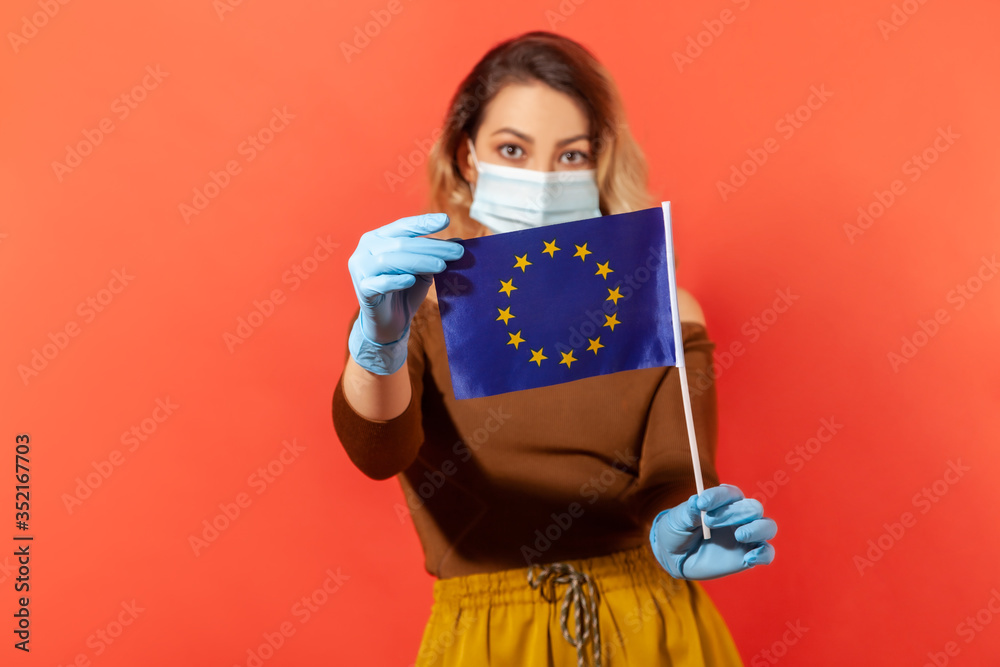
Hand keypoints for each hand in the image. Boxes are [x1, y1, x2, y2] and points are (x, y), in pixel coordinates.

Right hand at [347, 213, 463, 374]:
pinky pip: (379, 283)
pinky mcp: (362, 290)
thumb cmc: (404, 292)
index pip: (402, 226)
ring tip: (442, 266)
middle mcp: (366, 249)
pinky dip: (395, 281)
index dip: (423, 222)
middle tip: (457, 251)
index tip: (446, 220)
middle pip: (401, 244)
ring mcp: (361, 269)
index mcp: (378, 238)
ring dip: (419, 262)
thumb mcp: (421, 271)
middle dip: (431, 247)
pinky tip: (410, 280)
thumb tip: (458, 241)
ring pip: (390, 261)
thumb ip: (433, 255)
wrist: (388, 324)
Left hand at [649, 484, 776, 579]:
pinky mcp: (748, 556)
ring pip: (767, 526)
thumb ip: (689, 511)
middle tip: (710, 522)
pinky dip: (763, 554)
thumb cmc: (677, 531)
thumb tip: (696, 501)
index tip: (702, 503)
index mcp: (723, 502)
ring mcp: (746, 536)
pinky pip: (767, 553)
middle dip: (735, 513)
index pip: (730, 493)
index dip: (718, 496)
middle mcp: (739, 516)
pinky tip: (749, 558)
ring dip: (757, 528)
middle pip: (752, 508)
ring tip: (739, 535)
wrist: (675, 556)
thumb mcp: (678, 519)